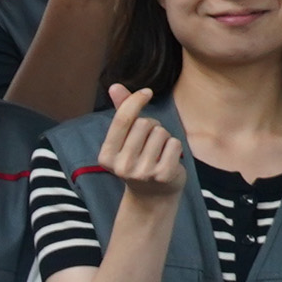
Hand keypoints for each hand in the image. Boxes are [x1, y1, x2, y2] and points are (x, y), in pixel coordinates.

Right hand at [96, 84, 186, 206]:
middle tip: (150, 141)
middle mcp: (121, 166)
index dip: (135, 101)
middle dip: (152, 126)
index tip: (147, 92)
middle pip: (145, 124)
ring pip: (161, 133)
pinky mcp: (162, 175)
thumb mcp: (126, 139)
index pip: (123, 119)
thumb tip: (115, 86)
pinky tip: (168, 159)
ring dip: (164, 137)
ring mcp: (142, 172)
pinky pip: (174, 144)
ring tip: (158, 151)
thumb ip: (121, 112)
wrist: (152, 196)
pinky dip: (175, 147)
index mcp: (106, 156)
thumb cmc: (138, 159)